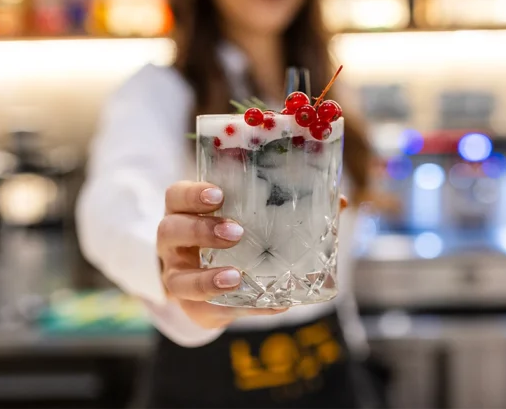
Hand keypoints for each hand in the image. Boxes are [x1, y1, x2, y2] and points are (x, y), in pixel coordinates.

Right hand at [157, 181, 286, 329]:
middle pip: (170, 231)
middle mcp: (173, 245)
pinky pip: (207, 311)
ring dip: (207, 280)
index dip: (192, 194)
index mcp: (184, 213)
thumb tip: (335, 199)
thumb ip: (280, 207)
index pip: (176, 196)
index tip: (219, 194)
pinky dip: (239, 309)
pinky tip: (268, 305)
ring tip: (235, 278)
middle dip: (200, 231)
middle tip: (235, 233)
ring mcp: (177, 277)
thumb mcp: (246, 217)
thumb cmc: (231, 237)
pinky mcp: (193, 307)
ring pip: (178, 280)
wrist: (212, 282)